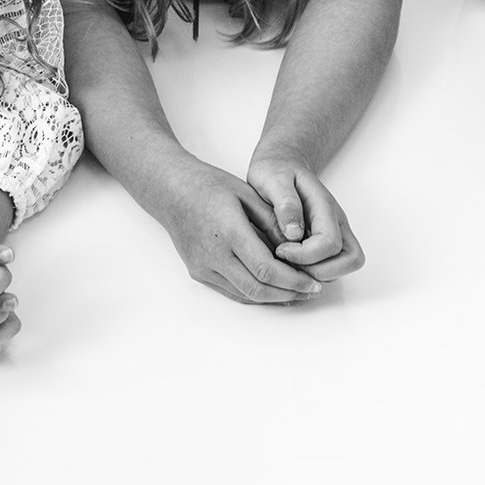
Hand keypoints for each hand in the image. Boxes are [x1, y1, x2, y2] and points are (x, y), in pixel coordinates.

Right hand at [145, 158, 326, 305]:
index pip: (266, 269)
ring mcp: (203, 267)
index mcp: (229, 232)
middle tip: (311, 292)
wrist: (171, 191)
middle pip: (257, 289)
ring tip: (297, 293)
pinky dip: (255, 294)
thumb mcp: (247, 194)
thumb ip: (272, 221)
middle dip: (289, 294)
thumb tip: (298, 247)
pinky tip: (273, 290)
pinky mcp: (198, 273)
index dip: (293, 281)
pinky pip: (231, 291)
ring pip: (245, 295)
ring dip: (274, 298)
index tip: (313, 282)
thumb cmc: (210, 186)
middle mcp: (214, 255)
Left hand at [244, 150, 365, 282]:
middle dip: (318, 271)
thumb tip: (294, 233)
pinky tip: (290, 261)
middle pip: (351, 260)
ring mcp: (335, 232)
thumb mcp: (272, 178)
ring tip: (289, 262)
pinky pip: (332, 266)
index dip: (305, 256)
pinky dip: (314, 272)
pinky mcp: (326, 241)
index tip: (280, 249)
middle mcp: (336, 221)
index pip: (330, 243)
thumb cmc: (276, 170)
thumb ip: (285, 203)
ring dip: (318, 273)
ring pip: (344, 266)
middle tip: (289, 262)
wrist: (281, 162)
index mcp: (324, 206)